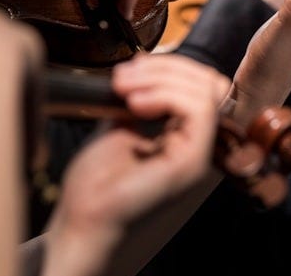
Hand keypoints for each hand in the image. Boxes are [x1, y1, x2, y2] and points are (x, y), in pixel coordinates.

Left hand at [44, 53, 229, 275]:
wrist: (81, 223)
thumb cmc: (96, 187)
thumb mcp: (119, 128)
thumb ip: (140, 101)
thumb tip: (144, 68)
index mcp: (187, 137)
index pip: (203, 86)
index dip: (172, 68)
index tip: (130, 68)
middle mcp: (200, 145)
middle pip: (210, 83)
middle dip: (167, 67)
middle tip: (124, 76)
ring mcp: (200, 155)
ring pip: (206, 91)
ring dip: (162, 77)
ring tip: (124, 87)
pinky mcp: (193, 163)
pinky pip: (199, 111)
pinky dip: (167, 94)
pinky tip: (136, 101)